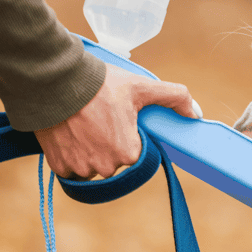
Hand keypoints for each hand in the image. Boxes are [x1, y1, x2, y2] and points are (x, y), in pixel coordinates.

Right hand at [34, 64, 197, 178]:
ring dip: (90, 150)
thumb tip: (196, 113)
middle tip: (100, 119)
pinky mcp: (59, 167)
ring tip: (84, 124)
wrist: (55, 82)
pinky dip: (71, 154)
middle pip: (114, 161)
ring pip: (92, 166)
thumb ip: (174, 97)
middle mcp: (105, 168)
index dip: (128, 135)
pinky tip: (71, 134)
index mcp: (129, 154)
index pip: (135, 152)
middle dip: (109, 143)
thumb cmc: (100, 85)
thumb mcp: (142, 87)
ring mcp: (80, 170)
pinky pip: (71, 168)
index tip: (119, 120)